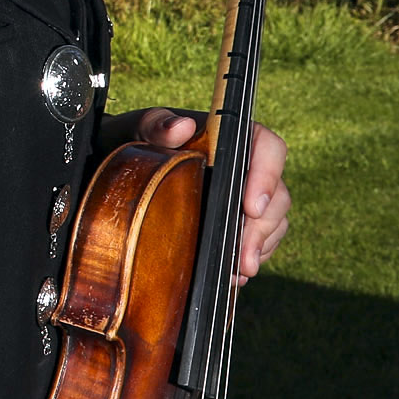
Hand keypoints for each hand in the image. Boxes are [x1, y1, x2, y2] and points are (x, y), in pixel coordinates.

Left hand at [104, 108, 290, 280]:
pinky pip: (260, 241)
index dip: (268, 175)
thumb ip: (157, 124)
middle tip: (243, 257)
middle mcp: (243, 166)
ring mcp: (242, 195)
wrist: (122, 166)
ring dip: (259, 247)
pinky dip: (249, 257)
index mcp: (228, 137)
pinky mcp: (235, 221)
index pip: (267, 147)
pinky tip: (231, 274)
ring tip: (238, 271)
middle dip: (262, 228)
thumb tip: (180, 126)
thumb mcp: (139, 130)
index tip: (252, 207)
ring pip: (272, 221)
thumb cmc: (136, 142)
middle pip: (276, 194)